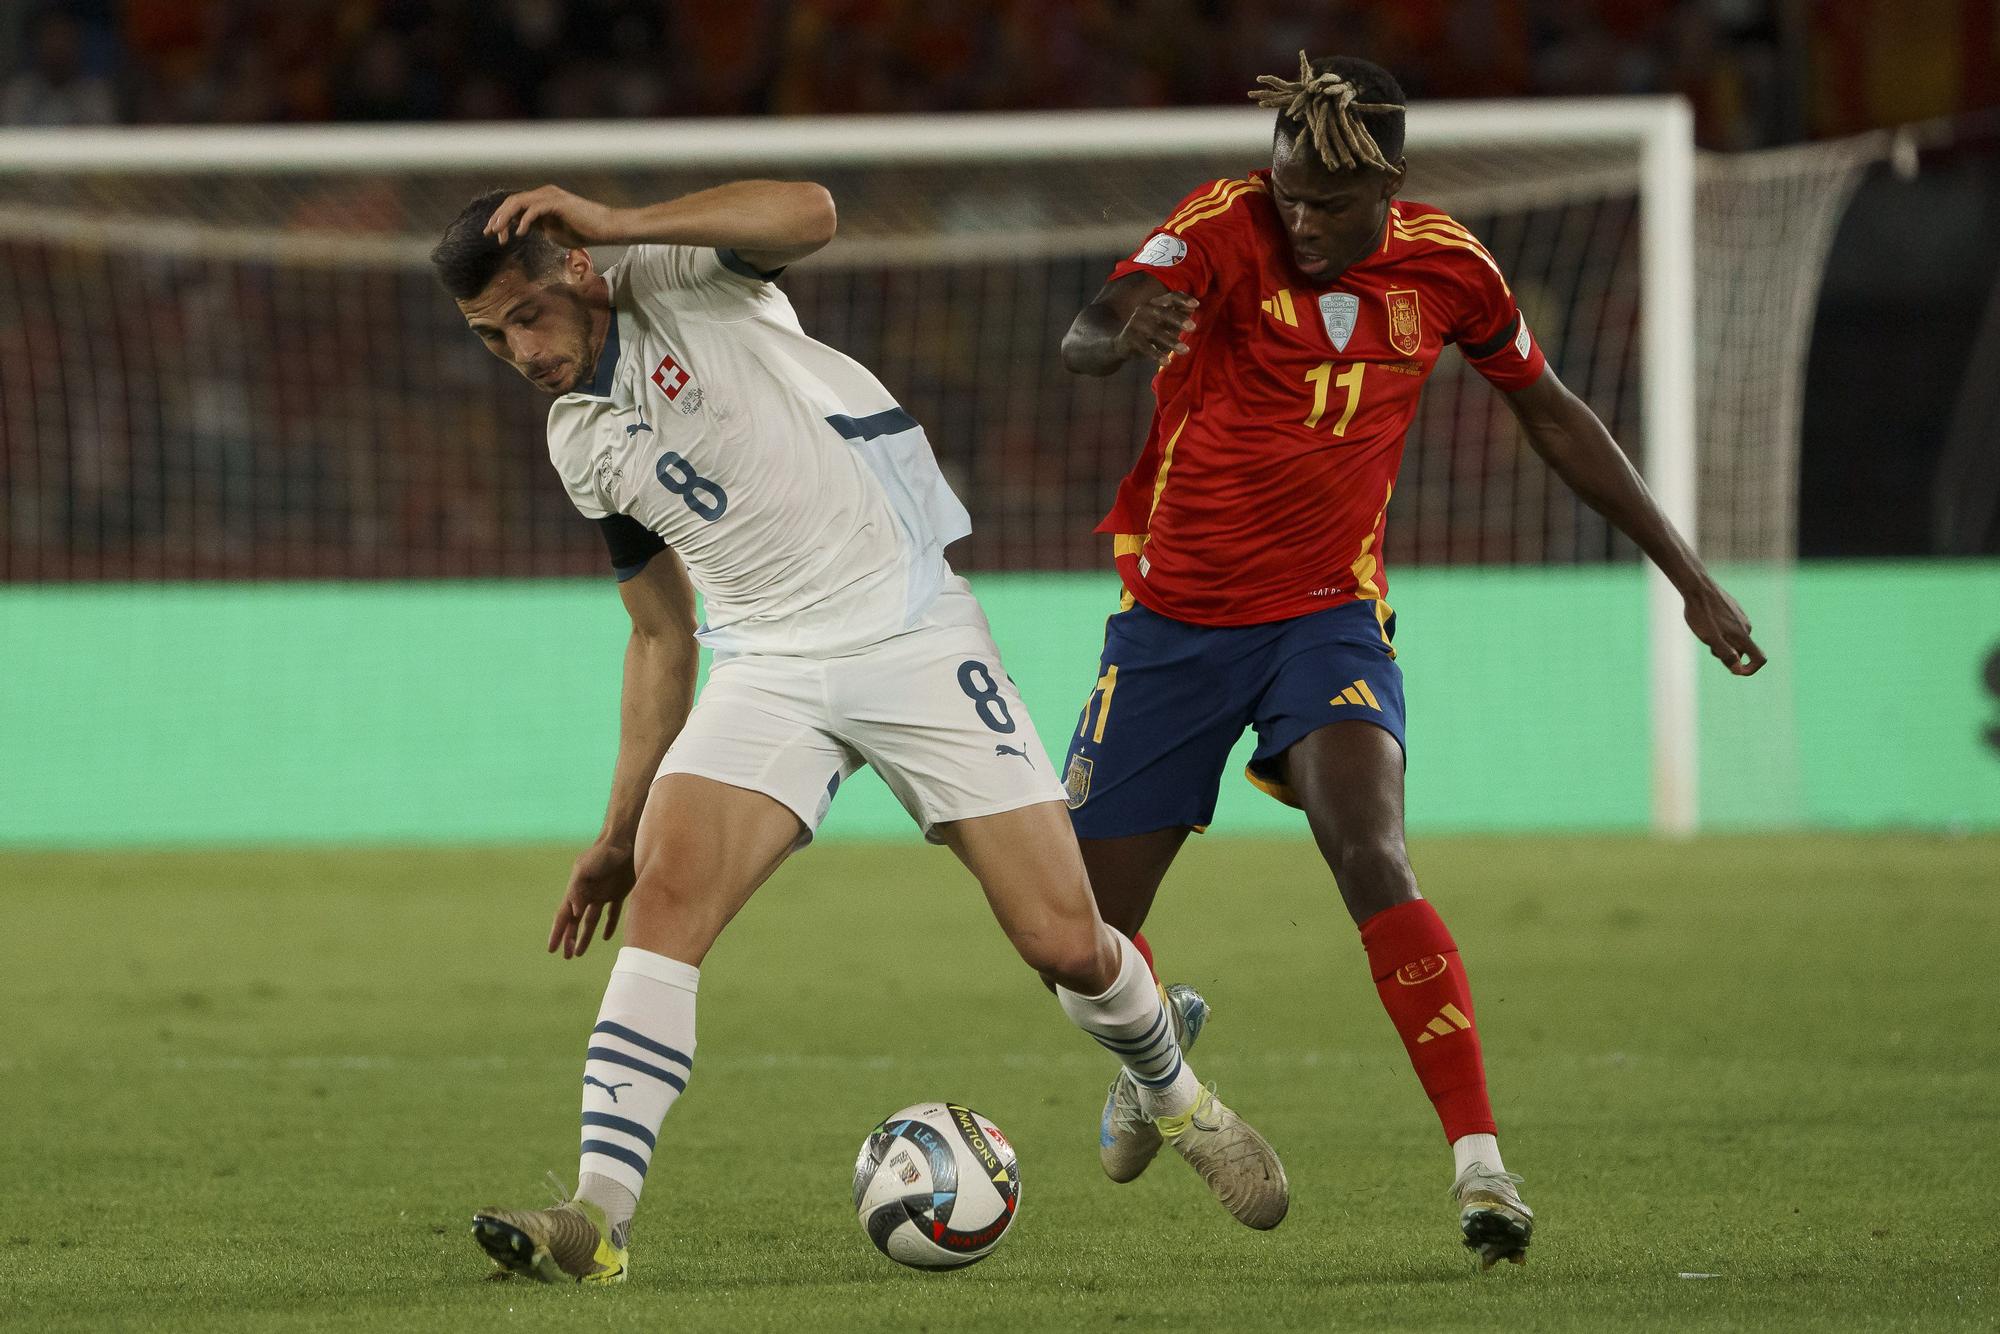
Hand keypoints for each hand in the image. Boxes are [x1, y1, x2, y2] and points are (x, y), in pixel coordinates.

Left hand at [485, 186, 622, 247]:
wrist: (604, 228)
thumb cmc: (583, 231)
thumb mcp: (553, 231)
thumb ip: (538, 226)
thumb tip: (522, 227)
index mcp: (541, 201)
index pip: (514, 206)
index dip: (501, 219)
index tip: (494, 235)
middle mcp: (543, 194)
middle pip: (512, 201)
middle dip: (498, 217)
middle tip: (489, 232)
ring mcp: (550, 196)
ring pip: (519, 202)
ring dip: (505, 217)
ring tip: (499, 232)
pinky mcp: (557, 202)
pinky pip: (534, 209)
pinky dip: (524, 220)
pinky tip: (519, 233)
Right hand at [549, 840, 636, 958]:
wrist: (625, 840)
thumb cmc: (603, 853)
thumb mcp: (586, 869)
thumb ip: (578, 890)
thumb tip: (574, 913)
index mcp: (576, 889)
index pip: (563, 916)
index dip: (557, 933)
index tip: (552, 949)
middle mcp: (587, 894)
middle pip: (575, 921)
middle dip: (569, 938)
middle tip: (566, 957)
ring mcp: (603, 893)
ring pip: (591, 920)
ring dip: (585, 936)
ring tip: (579, 952)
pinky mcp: (619, 892)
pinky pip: (612, 913)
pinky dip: (608, 925)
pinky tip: (606, 937)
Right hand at [1116, 291, 1198, 367]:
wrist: (1121, 344)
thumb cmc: (1149, 332)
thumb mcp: (1165, 323)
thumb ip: (1178, 316)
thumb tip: (1193, 308)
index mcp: (1155, 303)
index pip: (1170, 297)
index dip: (1183, 300)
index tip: (1196, 305)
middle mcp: (1144, 310)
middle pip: (1163, 312)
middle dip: (1178, 319)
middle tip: (1193, 327)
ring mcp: (1135, 323)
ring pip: (1155, 331)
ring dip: (1171, 341)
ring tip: (1185, 350)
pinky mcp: (1129, 338)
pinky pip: (1145, 347)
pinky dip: (1156, 354)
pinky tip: (1167, 361)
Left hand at [1684, 581, 1766, 675]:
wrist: (1698, 587)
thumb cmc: (1702, 614)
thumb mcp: (1710, 638)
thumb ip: (1725, 654)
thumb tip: (1738, 669)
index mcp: (1743, 635)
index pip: (1759, 658)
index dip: (1751, 669)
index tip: (1735, 671)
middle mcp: (1746, 626)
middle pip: (1743, 650)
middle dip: (1728, 654)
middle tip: (1709, 645)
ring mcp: (1741, 617)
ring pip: (1735, 638)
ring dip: (1723, 642)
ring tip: (1705, 631)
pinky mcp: (1734, 609)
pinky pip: (1731, 627)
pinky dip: (1721, 631)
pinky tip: (1707, 621)